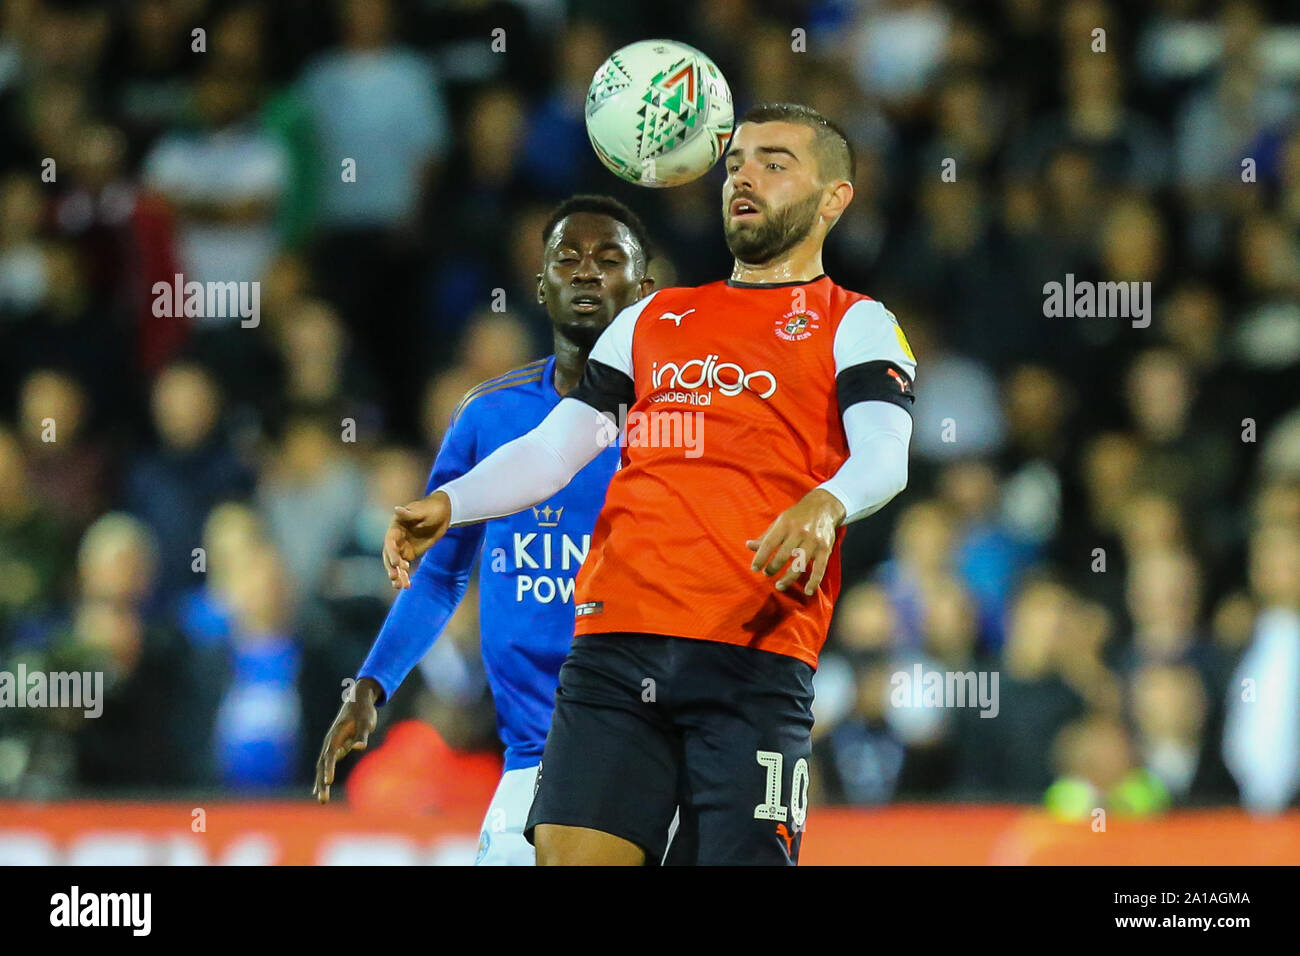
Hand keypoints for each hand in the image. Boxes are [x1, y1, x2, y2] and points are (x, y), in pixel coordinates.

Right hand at [313, 677, 380, 803]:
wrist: (358, 700)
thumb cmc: (363, 711)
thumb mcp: (366, 721)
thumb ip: (362, 734)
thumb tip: (359, 746)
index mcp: (336, 736)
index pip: (330, 755)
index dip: (328, 768)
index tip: (327, 782)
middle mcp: (330, 742)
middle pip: (323, 765)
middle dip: (321, 783)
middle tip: (322, 800)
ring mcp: (331, 746)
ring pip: (323, 767)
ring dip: (321, 784)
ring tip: (322, 801)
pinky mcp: (336, 748)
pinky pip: (326, 766)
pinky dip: (322, 777)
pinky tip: (319, 790)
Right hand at [383, 490, 451, 588]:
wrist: (443, 513)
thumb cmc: (432, 508)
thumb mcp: (423, 511)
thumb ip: (410, 513)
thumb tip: (397, 509)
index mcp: (396, 527)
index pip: (390, 541)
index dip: (392, 552)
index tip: (397, 563)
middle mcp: (396, 538)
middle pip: (390, 555)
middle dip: (391, 567)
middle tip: (395, 578)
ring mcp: (402, 547)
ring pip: (395, 563)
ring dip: (396, 575)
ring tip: (399, 586)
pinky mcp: (409, 553)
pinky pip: (404, 567)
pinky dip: (404, 575)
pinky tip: (407, 585)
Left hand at [746, 489, 845, 595]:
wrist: (823, 506)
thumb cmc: (797, 516)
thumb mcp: (780, 521)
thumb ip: (766, 536)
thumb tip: (748, 546)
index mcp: (785, 524)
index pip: (769, 543)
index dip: (760, 557)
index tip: (754, 568)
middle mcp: (799, 532)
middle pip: (783, 556)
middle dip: (773, 568)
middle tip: (767, 574)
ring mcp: (813, 541)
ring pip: (799, 564)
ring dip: (788, 578)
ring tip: (779, 585)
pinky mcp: (825, 549)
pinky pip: (820, 568)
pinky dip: (814, 581)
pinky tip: (808, 591)